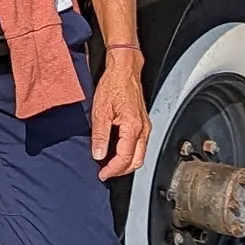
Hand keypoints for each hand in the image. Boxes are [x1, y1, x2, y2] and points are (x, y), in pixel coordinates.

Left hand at [89, 52, 149, 179]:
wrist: (124, 70)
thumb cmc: (114, 85)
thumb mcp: (100, 111)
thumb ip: (100, 136)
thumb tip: (98, 154)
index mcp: (133, 127)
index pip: (125, 158)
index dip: (112, 169)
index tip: (101, 174)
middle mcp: (143, 129)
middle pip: (137, 161)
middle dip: (121, 170)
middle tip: (105, 173)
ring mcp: (145, 126)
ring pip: (140, 154)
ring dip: (126, 163)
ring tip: (109, 165)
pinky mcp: (143, 123)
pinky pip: (140, 145)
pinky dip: (130, 153)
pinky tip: (117, 152)